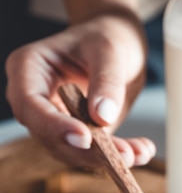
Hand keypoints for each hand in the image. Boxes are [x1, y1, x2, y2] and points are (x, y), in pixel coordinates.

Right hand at [6, 12, 155, 168]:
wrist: (118, 40)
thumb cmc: (106, 34)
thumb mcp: (109, 49)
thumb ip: (106, 80)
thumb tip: (103, 117)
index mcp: (28, 69)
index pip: (31, 106)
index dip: (54, 126)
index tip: (85, 137)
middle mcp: (35, 99)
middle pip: (51, 136)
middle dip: (88, 151)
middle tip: (123, 155)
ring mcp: (55, 119)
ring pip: (72, 150)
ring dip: (107, 158)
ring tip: (139, 153)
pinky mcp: (77, 132)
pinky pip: (93, 151)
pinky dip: (118, 154)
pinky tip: (142, 151)